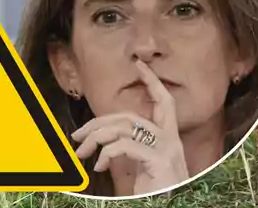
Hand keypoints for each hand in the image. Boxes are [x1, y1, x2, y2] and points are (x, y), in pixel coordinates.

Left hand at [72, 61, 189, 194]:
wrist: (179, 205)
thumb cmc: (159, 191)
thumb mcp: (145, 168)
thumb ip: (135, 152)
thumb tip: (108, 144)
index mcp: (169, 139)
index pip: (163, 101)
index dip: (152, 81)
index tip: (139, 65)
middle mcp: (171, 140)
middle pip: (132, 116)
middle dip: (100, 121)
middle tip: (78, 134)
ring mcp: (167, 149)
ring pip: (126, 128)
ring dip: (97, 138)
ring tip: (82, 153)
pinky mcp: (160, 161)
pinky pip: (127, 146)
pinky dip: (107, 153)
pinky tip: (99, 165)